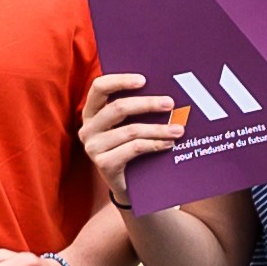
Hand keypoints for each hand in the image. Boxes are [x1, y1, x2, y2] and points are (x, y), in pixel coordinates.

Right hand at [75, 73, 187, 197]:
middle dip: (148, 104)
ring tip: (178, 129)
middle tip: (170, 103)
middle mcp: (88, 128)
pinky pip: (134, 148)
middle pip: (118, 107)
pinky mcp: (104, 164)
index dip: (120, 81)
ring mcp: (93, 147)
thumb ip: (136, 109)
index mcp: (92, 111)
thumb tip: (164, 92)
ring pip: (131, 130)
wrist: (128, 185)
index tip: (144, 80)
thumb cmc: (131, 147)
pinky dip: (155, 144)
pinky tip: (168, 144)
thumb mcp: (128, 124)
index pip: (99, 87)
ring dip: (158, 129)